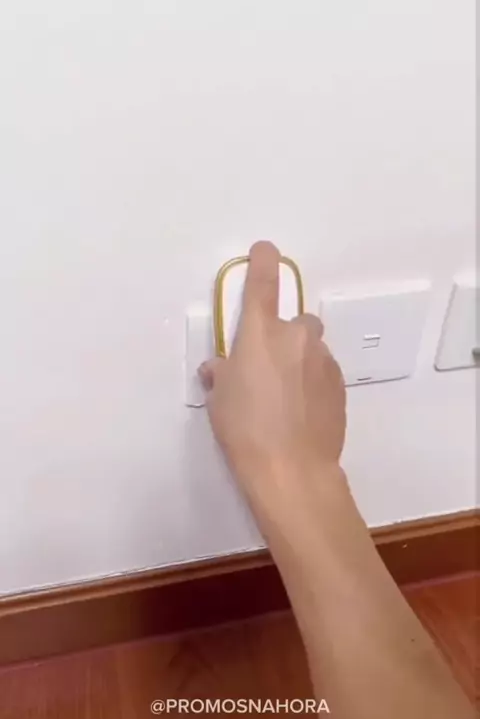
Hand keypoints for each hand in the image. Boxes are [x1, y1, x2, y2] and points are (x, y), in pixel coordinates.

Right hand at [199, 242, 346, 502]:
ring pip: (312, 350)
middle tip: (269, 368)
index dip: (263, 263)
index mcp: (261, 334)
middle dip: (285, 337)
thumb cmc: (245, 429)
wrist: (292, 468)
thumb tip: (220, 368)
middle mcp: (296, 338)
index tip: (266, 250)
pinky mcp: (339, 386)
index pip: (263, 285)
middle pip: (296, 323)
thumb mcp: (219, 400)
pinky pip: (323, 373)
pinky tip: (302, 412)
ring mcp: (323, 361)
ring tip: (286, 398)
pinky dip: (312, 383)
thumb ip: (221, 374)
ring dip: (300, 362)